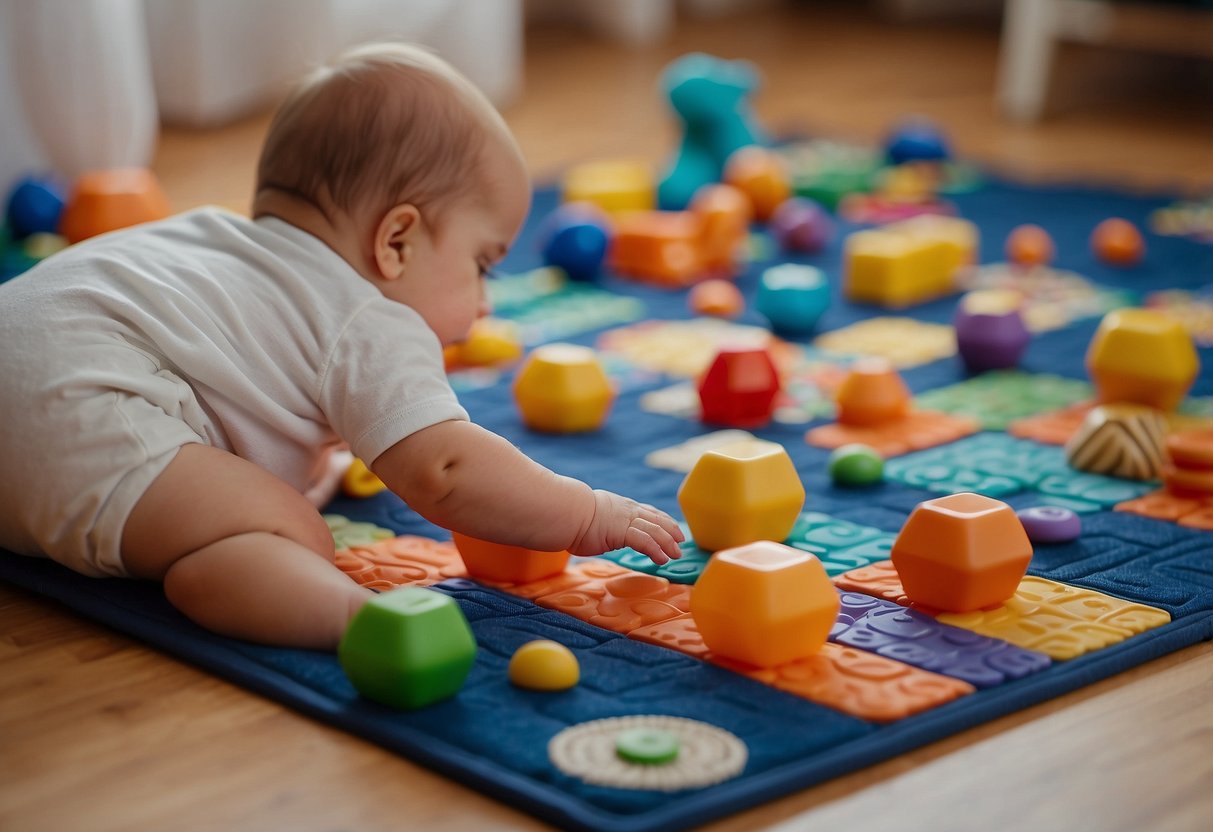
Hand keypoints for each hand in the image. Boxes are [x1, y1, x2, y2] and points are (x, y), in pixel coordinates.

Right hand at [569, 490, 684, 564]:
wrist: (564, 512)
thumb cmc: (570, 517)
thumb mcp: (591, 518)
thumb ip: (599, 524)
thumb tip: (592, 532)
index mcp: (620, 506)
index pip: (647, 511)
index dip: (662, 520)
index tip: (671, 528)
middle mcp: (627, 510)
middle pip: (656, 519)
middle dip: (671, 530)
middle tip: (680, 542)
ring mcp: (626, 520)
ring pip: (655, 530)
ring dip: (668, 543)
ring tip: (676, 554)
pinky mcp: (622, 532)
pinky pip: (645, 541)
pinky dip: (656, 550)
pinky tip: (662, 559)